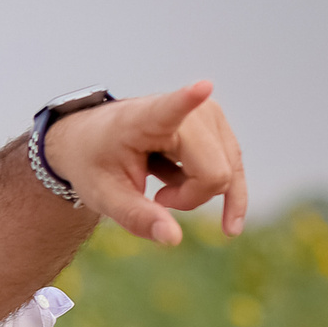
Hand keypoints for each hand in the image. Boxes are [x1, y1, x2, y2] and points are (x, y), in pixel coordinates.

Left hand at [44, 81, 245, 244]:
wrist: (95, 140)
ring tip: (163, 189)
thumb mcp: (105, 196)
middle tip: (156, 198)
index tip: (202, 88)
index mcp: (146, 119)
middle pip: (215, 172)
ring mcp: (209, 115)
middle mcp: (187, 111)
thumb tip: (173, 238)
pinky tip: (227, 224)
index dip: (188, 100)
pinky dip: (215, 191)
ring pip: (227, 173)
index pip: (172, 108)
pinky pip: (232, 167)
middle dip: (190, 198)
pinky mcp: (219, 124)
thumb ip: (137, 217)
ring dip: (197, 193)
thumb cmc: (96, 163)